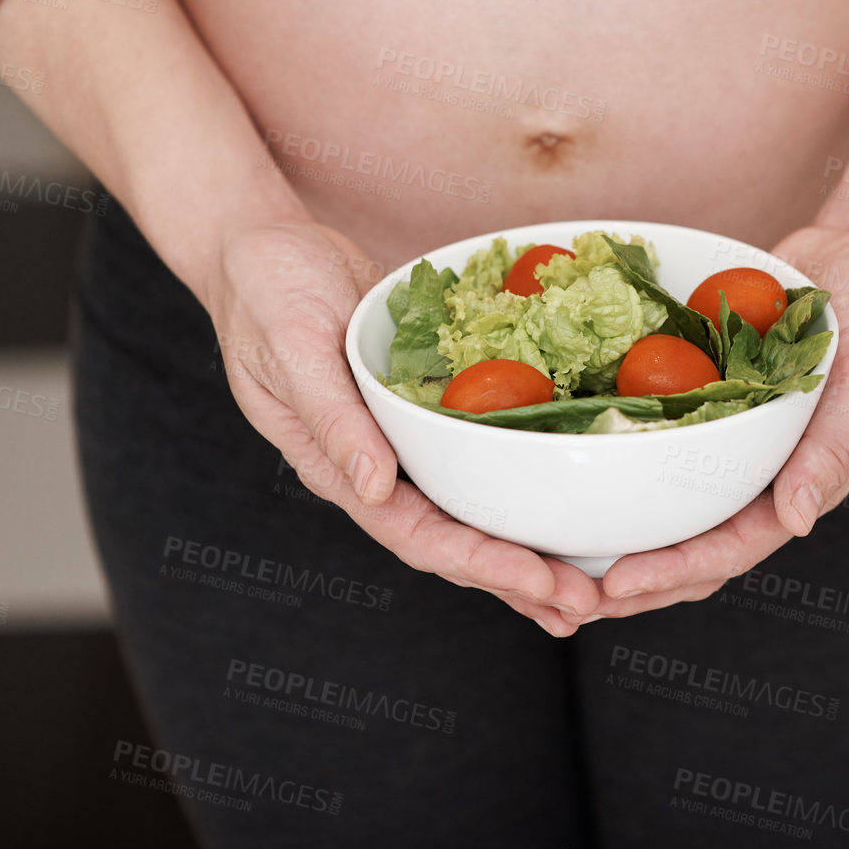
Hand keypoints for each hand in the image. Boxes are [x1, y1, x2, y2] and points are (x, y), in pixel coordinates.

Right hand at [201, 219, 600, 634]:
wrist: (262, 246)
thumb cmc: (265, 291)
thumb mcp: (290, 345)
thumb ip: (331, 419)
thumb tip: (374, 487)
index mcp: (337, 467)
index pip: (417, 535)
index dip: (481, 564)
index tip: (541, 584)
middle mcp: (375, 467)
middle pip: (454, 539)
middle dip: (518, 576)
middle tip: (586, 603)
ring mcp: (402, 442)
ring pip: (470, 509)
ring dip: (524, 548)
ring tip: (585, 584)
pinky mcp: (425, 409)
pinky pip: (477, 457)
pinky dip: (518, 484)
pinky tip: (560, 504)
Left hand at [593, 222, 848, 616]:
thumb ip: (836, 447)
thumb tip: (796, 522)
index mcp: (808, 478)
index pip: (739, 545)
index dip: (680, 570)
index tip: (622, 582)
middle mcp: (768, 469)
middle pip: (697, 542)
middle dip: (639, 576)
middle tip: (567, 598)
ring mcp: (738, 437)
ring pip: (675, 502)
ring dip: (624, 533)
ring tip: (557, 555)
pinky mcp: (715, 396)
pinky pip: (665, 436)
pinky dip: (624, 455)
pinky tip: (572, 461)